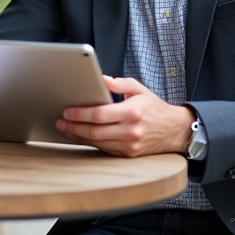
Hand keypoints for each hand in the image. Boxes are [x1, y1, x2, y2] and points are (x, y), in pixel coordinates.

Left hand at [55, 76, 193, 157]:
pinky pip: (104, 149)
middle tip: (60, 122)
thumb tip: (102, 79)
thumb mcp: (139, 90)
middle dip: (73, 127)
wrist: (174, 130)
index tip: (67, 111)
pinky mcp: (128, 154)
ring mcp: (130, 145)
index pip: (100, 114)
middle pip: (95, 131)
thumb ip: (119, 84)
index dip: (80, 114)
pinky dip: (90, 143)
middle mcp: (131, 130)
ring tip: (66, 129)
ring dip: (78, 137)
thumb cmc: (154, 108)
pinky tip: (80, 137)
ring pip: (97, 142)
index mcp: (132, 112)